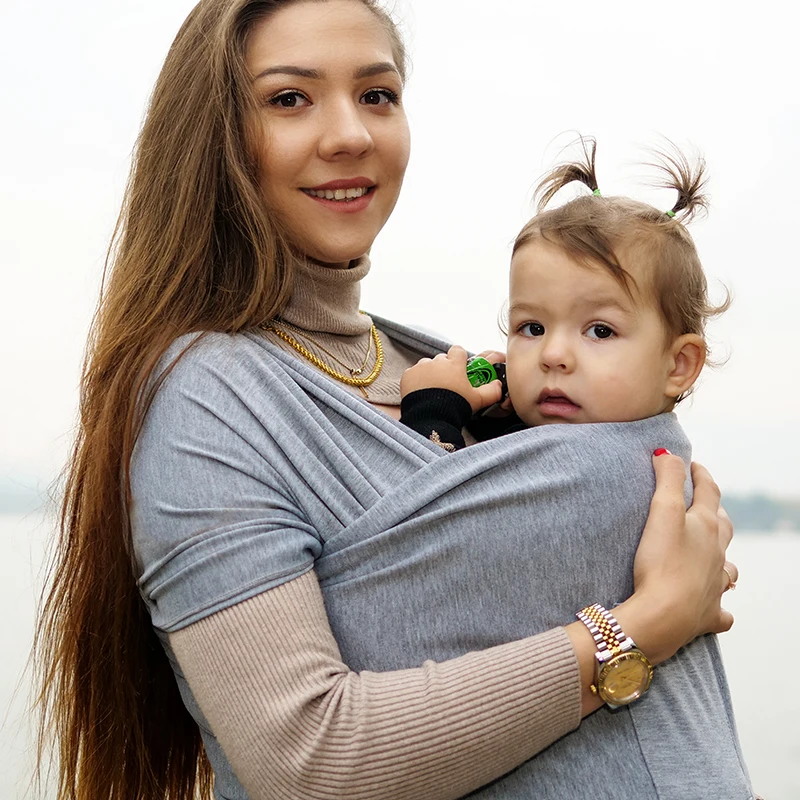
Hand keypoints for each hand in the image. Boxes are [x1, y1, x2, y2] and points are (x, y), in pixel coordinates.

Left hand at [400, 345, 503, 413]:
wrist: (431, 417)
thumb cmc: (455, 406)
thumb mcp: (478, 400)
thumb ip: (492, 391)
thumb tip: (499, 385)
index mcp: (454, 364)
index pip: (458, 350)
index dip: (458, 358)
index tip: (459, 367)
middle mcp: (437, 362)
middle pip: (441, 359)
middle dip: (444, 368)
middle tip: (447, 384)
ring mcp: (421, 367)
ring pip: (426, 365)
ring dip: (429, 373)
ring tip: (433, 389)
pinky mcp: (408, 375)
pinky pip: (413, 374)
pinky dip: (416, 381)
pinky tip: (421, 392)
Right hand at [625, 454, 733, 662]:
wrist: (663, 615)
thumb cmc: (662, 562)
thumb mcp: (662, 512)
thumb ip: (666, 479)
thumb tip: (668, 453)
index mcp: (706, 527)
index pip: (708, 492)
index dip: (700, 475)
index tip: (691, 465)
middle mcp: (717, 554)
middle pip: (722, 527)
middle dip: (713, 511)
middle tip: (702, 502)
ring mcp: (714, 585)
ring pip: (727, 568)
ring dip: (722, 557)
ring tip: (714, 553)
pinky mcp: (706, 615)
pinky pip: (720, 611)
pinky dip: (719, 604)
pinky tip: (716, 603)